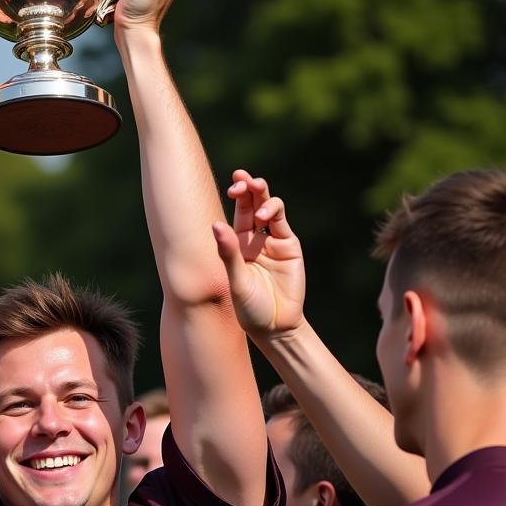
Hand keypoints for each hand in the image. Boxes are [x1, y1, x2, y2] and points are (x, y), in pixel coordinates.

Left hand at [212, 171, 306, 336]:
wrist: (275, 326)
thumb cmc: (249, 308)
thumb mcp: (235, 280)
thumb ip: (228, 253)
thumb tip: (215, 224)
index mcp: (237, 243)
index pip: (237, 212)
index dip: (237, 196)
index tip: (232, 188)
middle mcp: (255, 238)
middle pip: (252, 203)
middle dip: (248, 187)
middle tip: (241, 179)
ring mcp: (274, 240)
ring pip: (270, 207)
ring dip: (263, 196)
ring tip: (255, 197)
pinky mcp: (290, 246)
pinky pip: (281, 223)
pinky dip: (273, 213)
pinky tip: (263, 216)